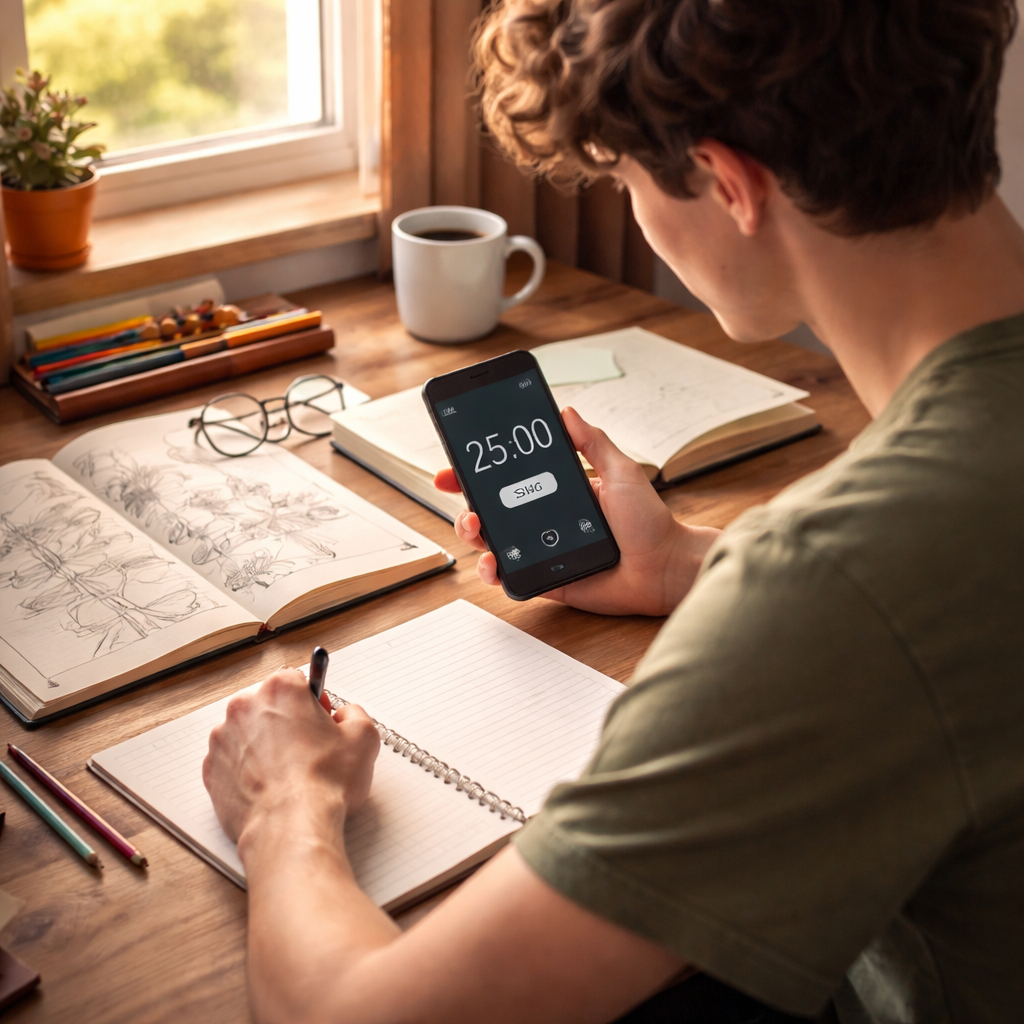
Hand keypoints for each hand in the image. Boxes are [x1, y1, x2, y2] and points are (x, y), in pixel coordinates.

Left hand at [203, 669, 379, 856]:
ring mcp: (223, 739)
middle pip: (269, 705)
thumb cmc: (324, 784)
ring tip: (289, 774)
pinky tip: (270, 787)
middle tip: (308, 750)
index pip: (297, 680)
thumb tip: (344, 716)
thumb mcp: (364, 737)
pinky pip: (232, 761)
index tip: (320, 720)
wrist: (290, 827)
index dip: (313, 701)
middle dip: (287, 722)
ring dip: (266, 746)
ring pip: (249, 733)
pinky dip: (247, 770)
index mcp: (280, 690)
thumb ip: (355, 713)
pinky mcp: (212, 770)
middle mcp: (245, 707)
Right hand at [434, 407, 719, 615]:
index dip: (477, 474)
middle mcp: (545, 522)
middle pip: (492, 512)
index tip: (454, 466)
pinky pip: (511, 578)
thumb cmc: (649, 523)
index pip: (509, 481)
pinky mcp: (547, 579)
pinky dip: (494, 573)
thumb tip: (568, 411)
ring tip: (476, 528)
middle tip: (462, 496)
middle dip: (466, 503)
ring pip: (492, 544)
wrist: (664, 567)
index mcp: (557, 493)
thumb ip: (593, 443)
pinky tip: (492, 564)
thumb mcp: (621, 472)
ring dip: (473, 535)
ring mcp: (543, 552)